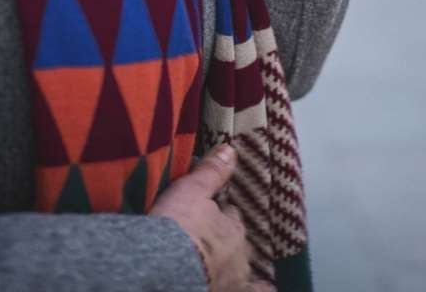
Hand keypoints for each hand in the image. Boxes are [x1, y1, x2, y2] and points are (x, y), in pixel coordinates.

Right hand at [151, 144, 272, 290]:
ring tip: (218, 263)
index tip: (210, 212)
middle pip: (236, 245)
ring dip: (230, 265)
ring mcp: (232, 282)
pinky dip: (258, 290)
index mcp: (233, 229)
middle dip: (226, 241)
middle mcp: (238, 258)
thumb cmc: (177, 228)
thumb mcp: (190, 191)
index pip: (231, 218)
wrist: (161, 268)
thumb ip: (211, 172)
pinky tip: (264, 289)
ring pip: (237, 271)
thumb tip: (231, 149)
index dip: (221, 214)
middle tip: (210, 239)